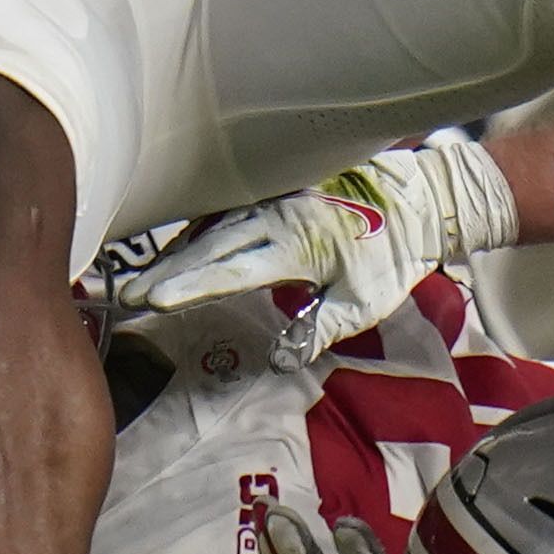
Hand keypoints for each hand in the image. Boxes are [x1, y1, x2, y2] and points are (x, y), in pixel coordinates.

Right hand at [118, 137, 518, 355]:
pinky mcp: (279, 192)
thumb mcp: (366, 302)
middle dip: (169, 271)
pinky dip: (201, 231)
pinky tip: (181, 248)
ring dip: (178, 251)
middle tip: (131, 296)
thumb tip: (280, 361)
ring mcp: (277, 199)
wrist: (422, 199)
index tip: (154, 300)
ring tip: (145, 278)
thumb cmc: (393, 254)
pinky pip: (230, 210)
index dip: (190, 285)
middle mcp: (279, 216)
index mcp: (298, 245)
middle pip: (211, 246)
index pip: (232, 269)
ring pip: (215, 225)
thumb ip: (320, 329)